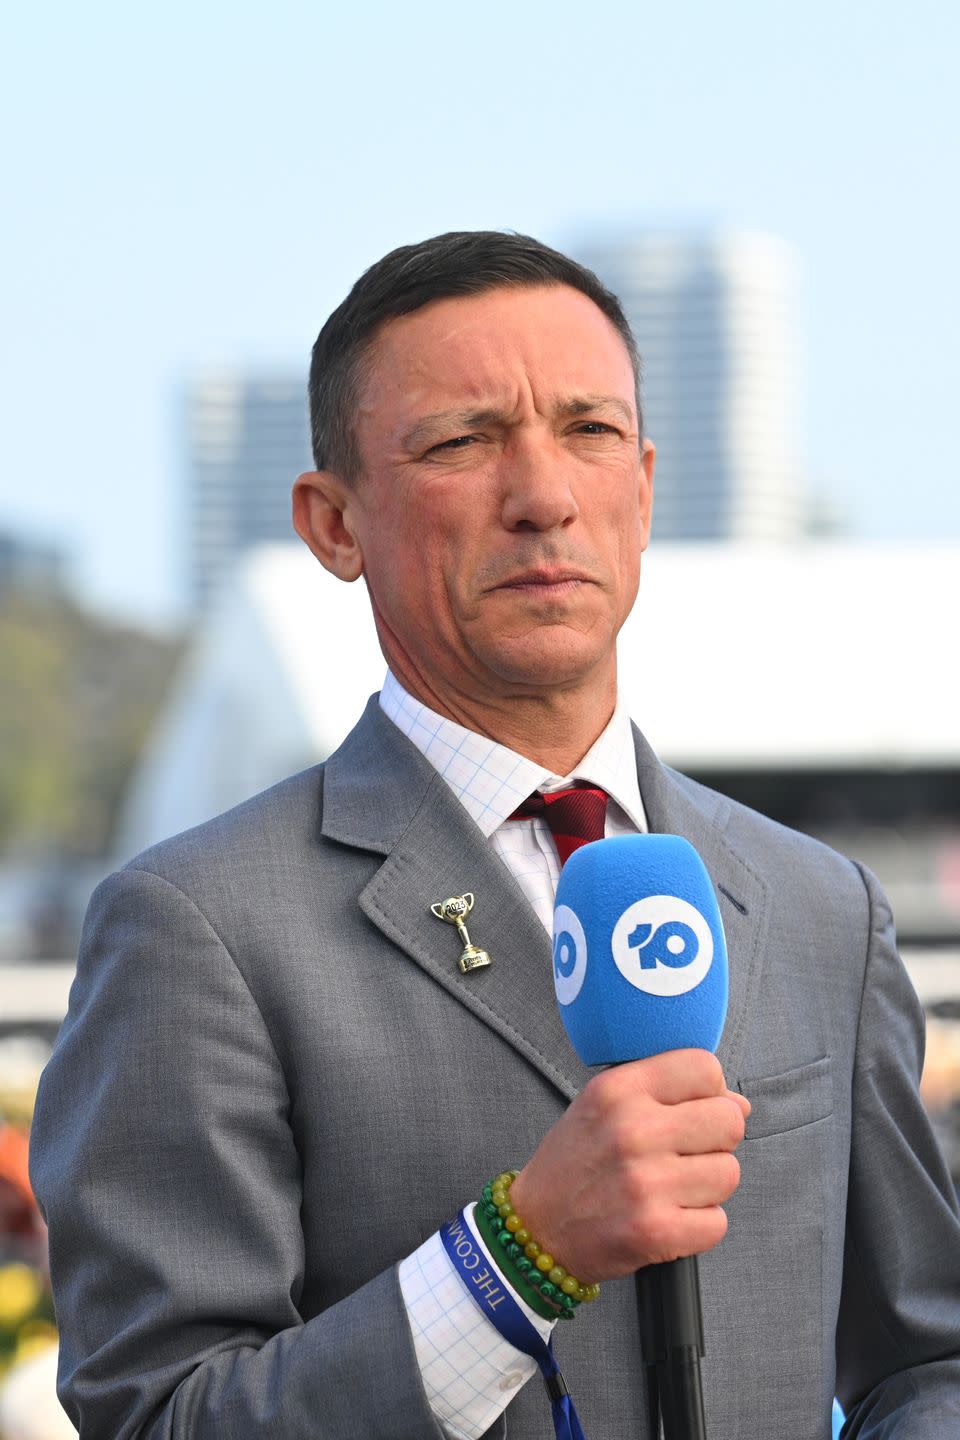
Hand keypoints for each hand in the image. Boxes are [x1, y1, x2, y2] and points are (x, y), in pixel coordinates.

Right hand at [508, 1049, 749, 1282]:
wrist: (535, 1228)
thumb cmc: (576, 1162)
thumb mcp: (605, 1104)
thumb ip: (668, 1092)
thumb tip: (740, 1105)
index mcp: (619, 1089)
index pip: (705, 1068)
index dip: (710, 1091)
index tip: (694, 1110)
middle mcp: (633, 1130)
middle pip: (729, 1121)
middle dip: (718, 1140)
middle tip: (685, 1155)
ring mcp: (645, 1183)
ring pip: (729, 1173)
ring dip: (708, 1186)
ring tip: (672, 1188)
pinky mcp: (656, 1231)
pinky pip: (718, 1222)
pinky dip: (700, 1225)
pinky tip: (669, 1217)